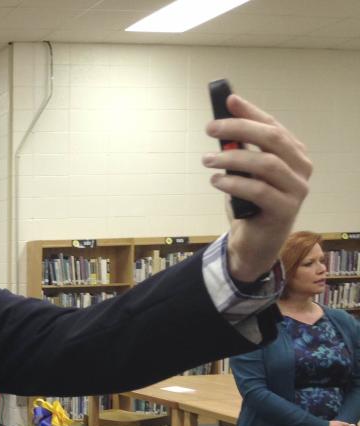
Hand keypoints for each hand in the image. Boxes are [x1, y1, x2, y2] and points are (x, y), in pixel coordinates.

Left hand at [204, 94, 312, 281]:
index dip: (251, 112)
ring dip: (232, 157)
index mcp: (294, 154)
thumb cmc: (250, 203)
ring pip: (266, 163)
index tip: (228, 100)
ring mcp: (296, 190)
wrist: (254, 243)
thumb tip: (221, 123)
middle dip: (239, 128)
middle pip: (272, 139)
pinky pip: (258, 190)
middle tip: (211, 128)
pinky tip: (216, 181)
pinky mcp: (285, 210)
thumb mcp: (244, 172)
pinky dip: (233, 183)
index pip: (273, 126)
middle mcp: (301, 168)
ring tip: (207, 159)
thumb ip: (240, 150)